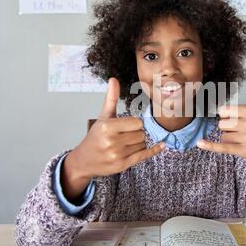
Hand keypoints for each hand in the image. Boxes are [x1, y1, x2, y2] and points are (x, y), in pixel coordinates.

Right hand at [62, 77, 164, 199]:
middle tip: (124, 136)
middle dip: (136, 134)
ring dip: (138, 143)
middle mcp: (112, 141)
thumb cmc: (95, 137)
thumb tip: (113, 79)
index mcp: (107, 127)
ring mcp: (117, 155)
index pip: (137, 123)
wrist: (83, 161)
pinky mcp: (122, 165)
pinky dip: (154, 150)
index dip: (135, 124)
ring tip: (124, 145)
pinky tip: (162, 146)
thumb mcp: (102, 117)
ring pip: (142, 144)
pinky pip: (143, 155)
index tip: (127, 126)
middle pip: (141, 134)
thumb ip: (111, 98)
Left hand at [197, 70, 245, 190]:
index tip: (235, 120)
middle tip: (242, 133)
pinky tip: (200, 143)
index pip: (225, 111)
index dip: (227, 116)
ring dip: (230, 140)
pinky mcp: (245, 151)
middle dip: (228, 129)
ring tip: (245, 141)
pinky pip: (223, 147)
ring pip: (224, 136)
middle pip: (223, 124)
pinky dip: (210, 146)